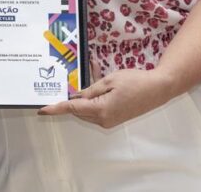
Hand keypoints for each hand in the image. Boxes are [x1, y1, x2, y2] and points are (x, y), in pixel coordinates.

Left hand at [37, 68, 180, 128]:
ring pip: (87, 111)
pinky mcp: (114, 119)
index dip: (56, 108)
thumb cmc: (135, 82)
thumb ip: (90, 90)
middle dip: (73, 98)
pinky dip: (94, 100)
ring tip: (94, 79)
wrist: (158, 89)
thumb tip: (76, 97)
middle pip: (79, 110)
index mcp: (100, 110)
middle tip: (73, 82)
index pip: (72, 108)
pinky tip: (99, 86)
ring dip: (85, 98)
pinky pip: (97, 110)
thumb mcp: (109, 81)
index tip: (42, 110)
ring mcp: (109, 121)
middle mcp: (103, 120)